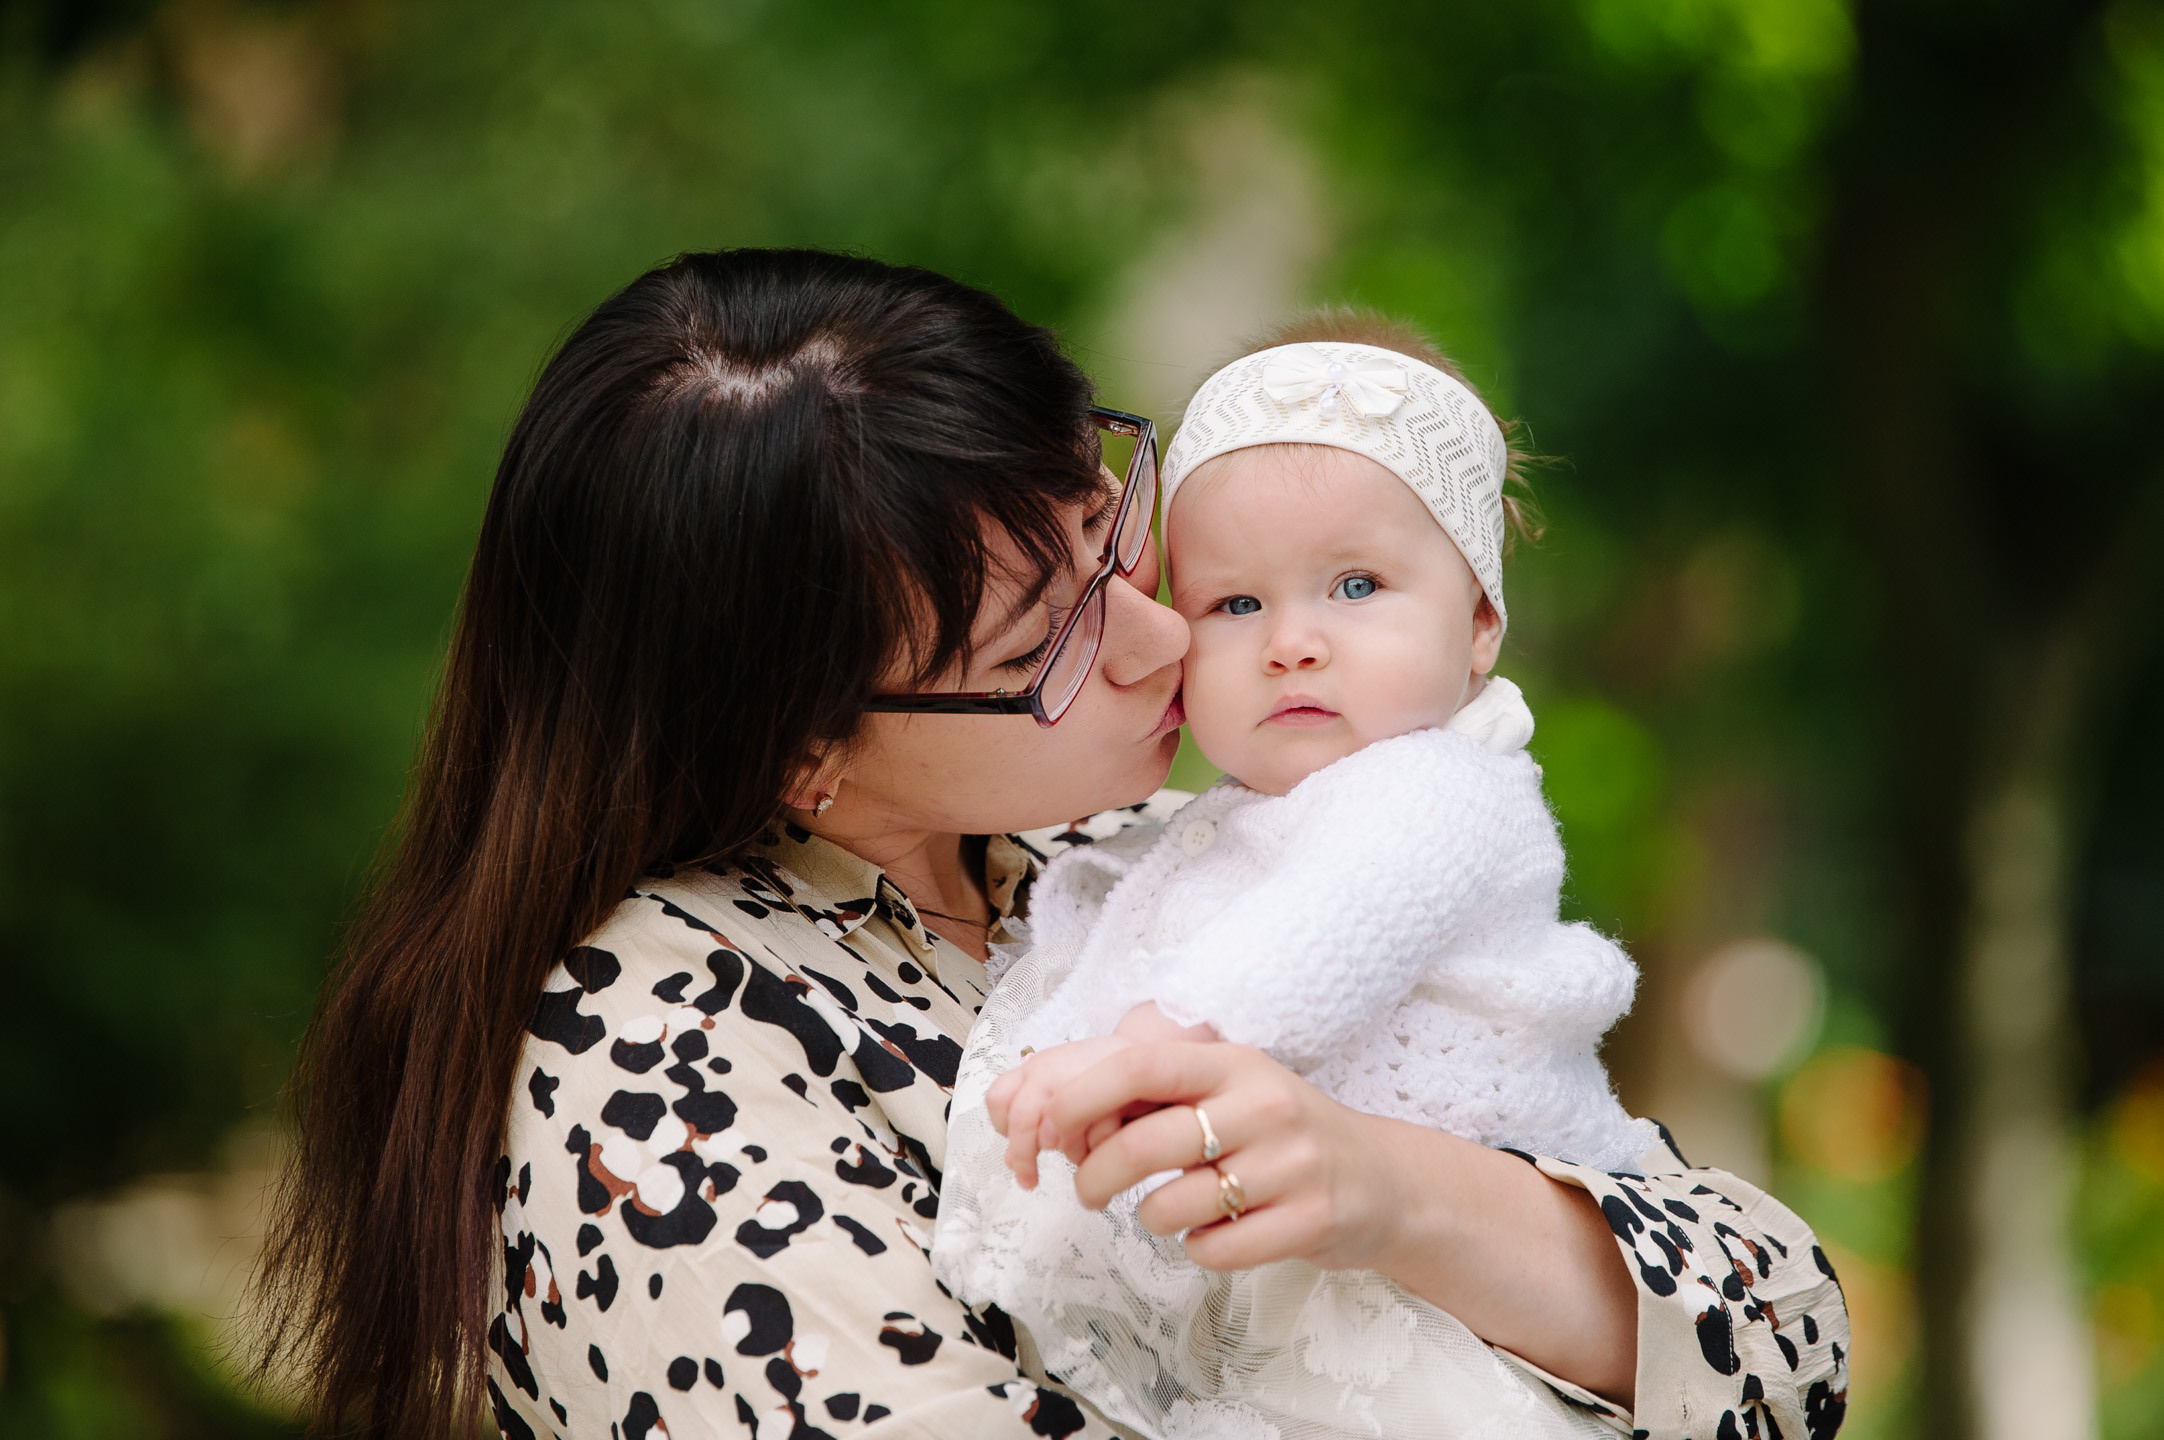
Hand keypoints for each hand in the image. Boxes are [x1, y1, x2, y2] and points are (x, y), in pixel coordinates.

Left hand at [983, 1034, 1132, 1188]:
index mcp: (1036, 1068)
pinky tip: (1103, 1150)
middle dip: (1024, 1153)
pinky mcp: (1117, 1088)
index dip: (1003, 1129)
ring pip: (1058, 1128)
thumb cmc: (1104, 1081)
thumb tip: (1012, 1162)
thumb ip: (1035, 1123)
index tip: (1015, 1153)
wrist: (1151, 1055)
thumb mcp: (1062, 1095)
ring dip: (1067, 1152)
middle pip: (1022, 1117)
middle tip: (1029, 1177)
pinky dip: (1098, 1150)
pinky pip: (1097, 1134)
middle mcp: (1053, 1067)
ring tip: (1080, 1158)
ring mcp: (1081, 1076)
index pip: (998, 1098)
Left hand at [1038, 1038, 1640, 1404]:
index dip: (1078, 1092)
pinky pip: (1215, 1249)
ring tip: (1169, 1209)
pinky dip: (1199, 1250)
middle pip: (1146, 1141)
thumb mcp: (1221, 1088)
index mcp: (1229, 1061)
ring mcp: (1290, 1162)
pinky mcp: (1309, 1220)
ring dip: (1151, 1218)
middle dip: (1096, 1174)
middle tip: (1086, 1189)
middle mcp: (1263, 1101)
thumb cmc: (1274, 1133)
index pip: (1140, 1061)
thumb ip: (1142, 1090)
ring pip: (1174, 1205)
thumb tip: (1036, 1102)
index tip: (1037, 1125)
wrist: (1382, 1182)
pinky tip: (1222, 1232)